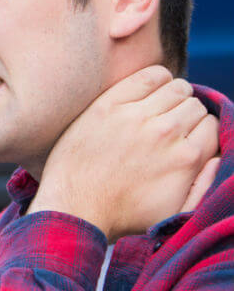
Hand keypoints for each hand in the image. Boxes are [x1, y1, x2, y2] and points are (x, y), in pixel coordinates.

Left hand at [28, 65, 218, 242]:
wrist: (75, 206)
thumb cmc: (124, 214)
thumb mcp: (177, 213)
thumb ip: (205, 185)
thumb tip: (215, 157)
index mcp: (187, 158)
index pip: (211, 125)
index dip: (200, 131)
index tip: (185, 137)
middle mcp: (166, 133)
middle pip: (194, 105)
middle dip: (187, 114)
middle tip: (168, 127)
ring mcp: (136, 116)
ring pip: (175, 88)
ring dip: (173, 96)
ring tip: (159, 110)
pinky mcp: (109, 105)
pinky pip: (147, 76)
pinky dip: (156, 78)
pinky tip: (148, 91)